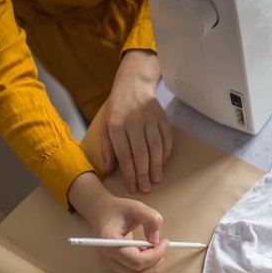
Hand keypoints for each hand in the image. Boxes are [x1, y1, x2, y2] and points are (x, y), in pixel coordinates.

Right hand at [68, 172, 167, 272]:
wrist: (100, 211)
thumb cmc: (117, 209)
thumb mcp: (137, 206)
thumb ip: (151, 218)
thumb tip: (155, 239)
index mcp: (109, 242)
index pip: (136, 261)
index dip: (155, 254)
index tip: (164, 242)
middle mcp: (106, 256)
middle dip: (155, 261)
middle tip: (161, 246)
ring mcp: (108, 263)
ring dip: (151, 266)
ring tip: (152, 248)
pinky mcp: (113, 265)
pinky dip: (145, 267)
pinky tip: (144, 252)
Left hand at [99, 49, 172, 193]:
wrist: (133, 84)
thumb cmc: (117, 108)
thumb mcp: (105, 126)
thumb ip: (107, 148)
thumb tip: (110, 171)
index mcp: (116, 125)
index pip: (124, 154)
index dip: (129, 173)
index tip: (132, 187)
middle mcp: (133, 121)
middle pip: (140, 153)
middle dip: (143, 173)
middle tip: (145, 188)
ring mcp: (150, 118)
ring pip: (155, 147)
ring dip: (156, 166)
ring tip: (156, 179)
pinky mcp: (162, 116)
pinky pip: (166, 138)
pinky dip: (166, 152)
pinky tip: (162, 163)